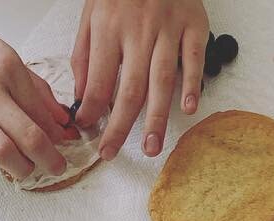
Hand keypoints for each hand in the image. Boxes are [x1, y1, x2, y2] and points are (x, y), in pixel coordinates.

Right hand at [0, 0, 74, 177]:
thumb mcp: (1, 54)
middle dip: (49, 160)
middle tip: (55, 168)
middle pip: (29, 136)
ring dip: (20, 168)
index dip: (58, 136)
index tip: (63, 146)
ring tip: (24, 170)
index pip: (43, 113)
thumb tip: (60, 119)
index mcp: (6, 66)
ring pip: (1, 150)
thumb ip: (33, 88)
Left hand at [72, 0, 208, 158]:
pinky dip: (192, 84)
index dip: (91, 112)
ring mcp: (167, 29)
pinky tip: (188, 108)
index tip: (89, 133)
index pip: (97, 81)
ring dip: (157, 119)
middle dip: (120, 127)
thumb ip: (84, 56)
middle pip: (129, 90)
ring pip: (161, 81)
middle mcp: (137, 31)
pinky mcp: (193, 26)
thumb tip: (81, 98)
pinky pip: (193, 59)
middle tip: (113, 154)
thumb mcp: (91, 14)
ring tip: (152, 148)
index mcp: (108, 29)